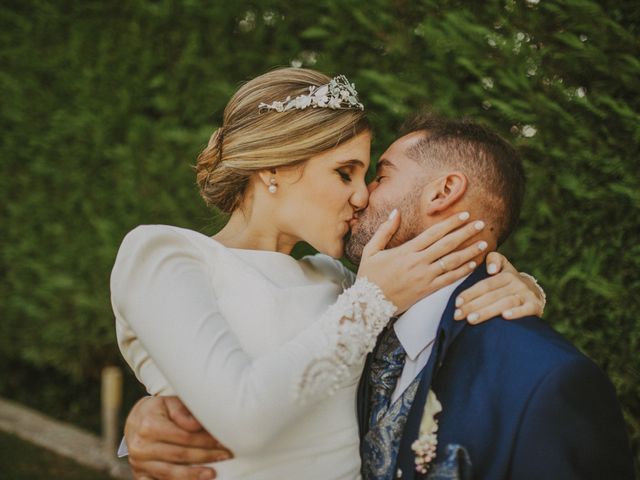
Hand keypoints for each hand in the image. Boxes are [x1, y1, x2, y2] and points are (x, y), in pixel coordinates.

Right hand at [125, 396, 231, 479]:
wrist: (136, 420)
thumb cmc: (159, 410)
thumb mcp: (169, 402)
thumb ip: (183, 412)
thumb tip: (197, 425)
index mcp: (149, 426)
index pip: (184, 437)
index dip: (205, 440)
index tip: (221, 441)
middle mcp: (141, 446)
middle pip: (180, 455)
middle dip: (205, 456)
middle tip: (224, 456)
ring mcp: (139, 463)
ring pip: (170, 473)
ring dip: (193, 475)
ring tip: (212, 474)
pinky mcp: (140, 474)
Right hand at [357, 211, 486, 313]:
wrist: (369, 304)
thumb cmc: (369, 276)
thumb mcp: (371, 250)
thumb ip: (385, 230)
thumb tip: (395, 212)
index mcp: (406, 251)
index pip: (433, 233)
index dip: (450, 223)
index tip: (464, 214)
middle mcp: (418, 262)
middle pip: (447, 244)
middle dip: (465, 233)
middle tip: (480, 224)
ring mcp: (424, 277)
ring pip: (451, 262)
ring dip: (469, 252)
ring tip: (484, 243)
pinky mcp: (426, 291)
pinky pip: (448, 280)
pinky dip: (462, 272)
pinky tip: (473, 264)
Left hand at [454, 252, 545, 323]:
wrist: (534, 291)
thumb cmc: (509, 281)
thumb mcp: (502, 265)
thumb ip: (493, 260)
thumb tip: (491, 269)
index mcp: (506, 274)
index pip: (485, 285)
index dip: (470, 293)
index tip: (457, 303)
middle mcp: (517, 283)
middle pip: (492, 295)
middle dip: (473, 306)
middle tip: (457, 315)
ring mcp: (527, 295)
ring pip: (505, 303)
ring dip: (487, 312)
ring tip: (471, 320)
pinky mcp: (535, 306)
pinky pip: (526, 309)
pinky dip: (516, 313)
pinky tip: (504, 317)